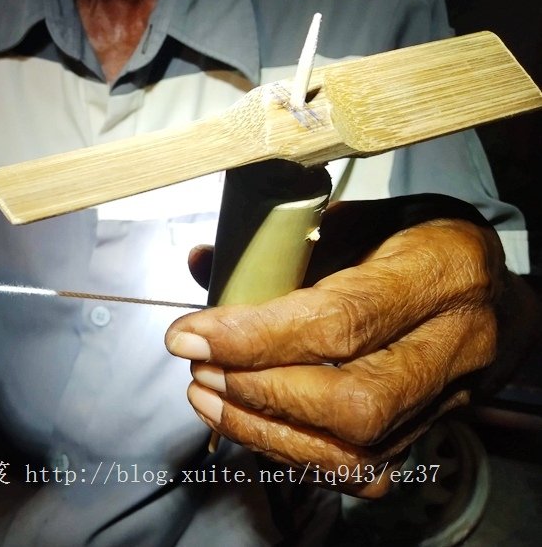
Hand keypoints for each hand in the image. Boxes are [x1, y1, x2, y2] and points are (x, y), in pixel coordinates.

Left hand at [166, 197, 532, 496]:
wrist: (494, 295)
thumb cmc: (419, 243)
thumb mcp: (360, 219)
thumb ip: (284, 244)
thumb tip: (202, 263)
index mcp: (442, 270)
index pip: (342, 319)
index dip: (256, 336)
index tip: (192, 335)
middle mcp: (456, 344)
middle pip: (350, 398)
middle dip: (257, 389)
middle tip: (199, 367)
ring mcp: (448, 400)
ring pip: (354, 446)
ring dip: (263, 427)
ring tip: (207, 394)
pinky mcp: (430, 435)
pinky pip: (358, 468)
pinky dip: (291, 450)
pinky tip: (248, 422)